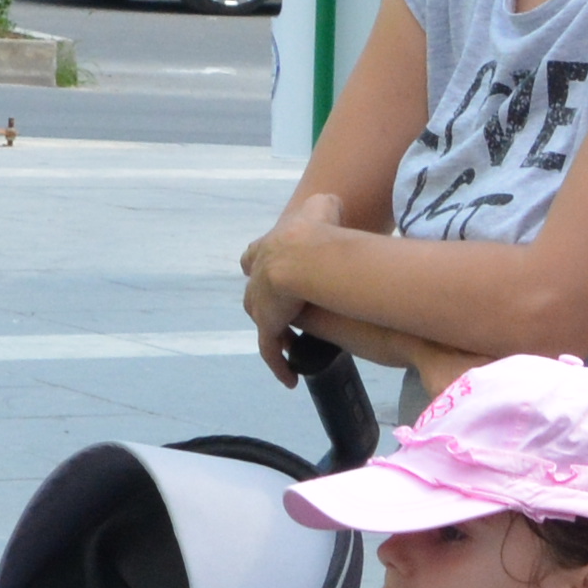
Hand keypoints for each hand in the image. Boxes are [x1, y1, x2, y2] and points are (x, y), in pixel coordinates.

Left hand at [242, 193, 338, 373]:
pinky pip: (270, 351)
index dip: (264, 264)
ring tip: (291, 344)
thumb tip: (332, 206)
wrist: (304, 255)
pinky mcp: (266, 326)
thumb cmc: (316, 230)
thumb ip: (325, 206)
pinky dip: (279, 366)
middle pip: (254, 292)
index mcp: (267, 248)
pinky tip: (290, 381)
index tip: (277, 274)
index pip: (255, 257)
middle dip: (265, 301)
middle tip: (282, 312)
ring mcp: (259, 303)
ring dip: (274, 332)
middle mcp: (257, 277)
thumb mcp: (322, 207)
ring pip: (262, 322)